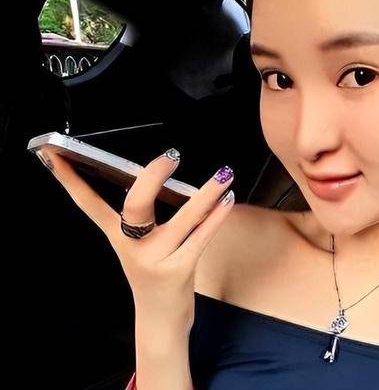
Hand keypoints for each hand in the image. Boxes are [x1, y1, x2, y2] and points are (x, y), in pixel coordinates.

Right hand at [40, 147, 234, 325]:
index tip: (54, 153)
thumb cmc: (154, 273)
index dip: (70, 179)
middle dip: (152, 177)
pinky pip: (202, 237)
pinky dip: (217, 216)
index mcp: (117, 236)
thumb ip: (145, 216)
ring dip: (207, 194)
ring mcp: (155, 260)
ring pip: (183, 219)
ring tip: (224, 173)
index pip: (87, 203)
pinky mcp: (178, 271)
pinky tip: (227, 199)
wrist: (160, 321)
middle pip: (136, 206)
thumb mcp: (139, 246)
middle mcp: (132, 247)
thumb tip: (162, 174)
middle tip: (172, 155)